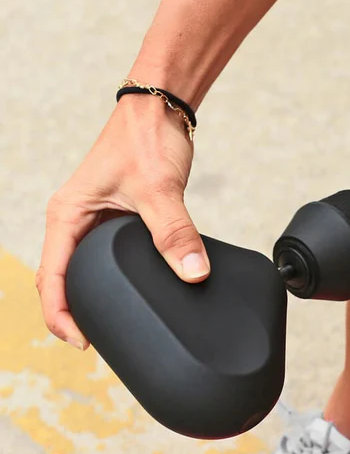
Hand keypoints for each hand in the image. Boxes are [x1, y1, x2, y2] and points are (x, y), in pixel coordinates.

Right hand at [37, 95, 209, 348]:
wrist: (160, 111)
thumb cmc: (146, 138)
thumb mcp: (159, 190)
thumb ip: (175, 232)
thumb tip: (193, 273)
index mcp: (68, 215)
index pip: (52, 278)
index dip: (61, 315)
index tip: (83, 341)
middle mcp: (76, 221)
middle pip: (64, 280)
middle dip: (76, 314)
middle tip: (104, 343)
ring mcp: (95, 222)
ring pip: (85, 270)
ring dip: (94, 298)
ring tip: (116, 326)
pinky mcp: (117, 221)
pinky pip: (109, 260)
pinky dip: (116, 281)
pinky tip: (137, 294)